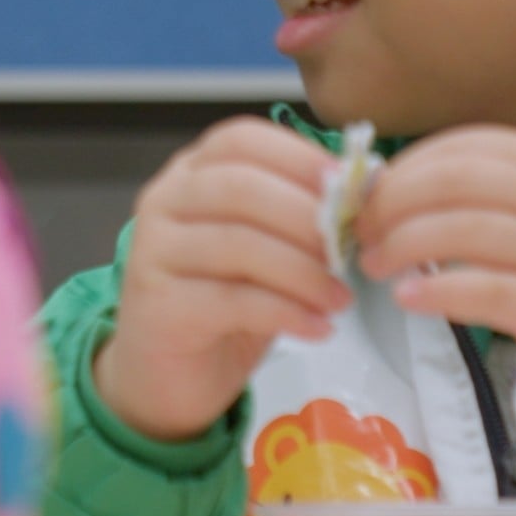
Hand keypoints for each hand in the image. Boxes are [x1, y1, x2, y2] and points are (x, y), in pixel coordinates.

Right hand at [88, 116, 345, 442]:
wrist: (165, 375)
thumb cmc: (223, 306)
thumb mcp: (264, 253)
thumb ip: (296, 223)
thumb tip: (361, 200)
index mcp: (191, 174)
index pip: (240, 140)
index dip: (297, 157)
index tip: (347, 187)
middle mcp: (164, 200)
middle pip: (240, 187)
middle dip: (306, 216)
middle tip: (351, 250)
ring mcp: (154, 249)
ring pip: (239, 243)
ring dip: (304, 271)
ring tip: (341, 299)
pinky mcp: (158, 302)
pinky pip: (233, 300)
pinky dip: (287, 312)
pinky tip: (317, 328)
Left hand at [354, 127, 515, 424]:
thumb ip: (495, 196)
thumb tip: (401, 190)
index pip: (464, 147)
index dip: (406, 166)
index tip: (371, 193)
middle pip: (452, 182)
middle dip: (392, 204)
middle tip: (363, 232)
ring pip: (459, 231)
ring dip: (402, 246)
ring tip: (376, 266)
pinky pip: (480, 291)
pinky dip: (434, 291)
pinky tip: (410, 298)